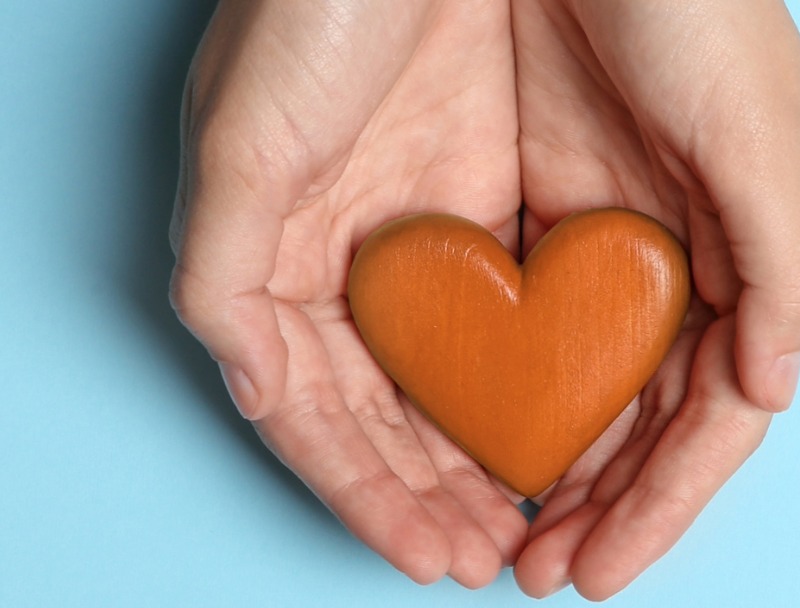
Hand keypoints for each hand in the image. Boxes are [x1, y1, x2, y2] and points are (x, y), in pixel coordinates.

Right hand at [169, 0, 528, 587]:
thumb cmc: (311, 14)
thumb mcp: (242, 145)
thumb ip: (224, 275)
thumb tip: (250, 386)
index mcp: (281, 262)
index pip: (318, 408)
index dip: (363, 487)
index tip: (417, 551)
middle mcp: (349, 263)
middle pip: (385, 408)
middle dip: (426, 491)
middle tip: (477, 556)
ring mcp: (419, 242)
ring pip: (446, 378)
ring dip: (475, 455)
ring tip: (519, 524)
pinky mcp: (485, 208)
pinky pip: (503, 318)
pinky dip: (521, 382)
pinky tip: (551, 432)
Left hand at [510, 0, 799, 598]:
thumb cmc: (684, 7)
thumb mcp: (756, 132)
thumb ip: (782, 266)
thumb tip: (769, 388)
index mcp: (715, 257)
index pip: (694, 410)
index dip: (657, 498)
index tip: (605, 567)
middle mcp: (644, 263)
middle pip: (623, 416)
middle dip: (593, 503)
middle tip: (545, 571)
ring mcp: (571, 247)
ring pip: (558, 389)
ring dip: (536, 470)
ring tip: (502, 541)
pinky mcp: (501, 219)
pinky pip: (493, 330)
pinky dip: (483, 397)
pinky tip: (464, 446)